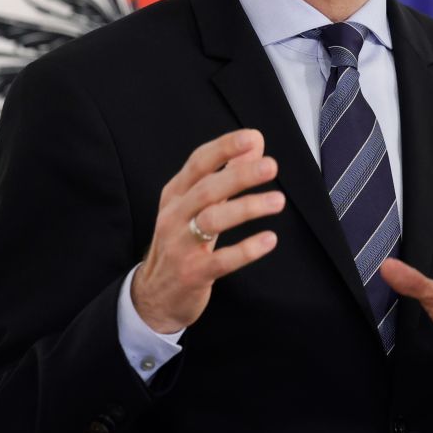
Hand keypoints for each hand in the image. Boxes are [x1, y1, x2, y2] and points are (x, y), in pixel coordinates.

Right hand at [132, 129, 283, 332]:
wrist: (155, 294)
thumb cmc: (182, 241)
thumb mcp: (197, 205)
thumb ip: (226, 173)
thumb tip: (255, 141)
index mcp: (176, 194)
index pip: (198, 163)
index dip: (224, 148)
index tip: (251, 137)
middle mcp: (174, 216)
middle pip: (207, 189)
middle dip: (239, 175)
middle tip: (272, 166)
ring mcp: (180, 245)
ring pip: (212, 220)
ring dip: (247, 208)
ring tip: (277, 201)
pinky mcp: (192, 273)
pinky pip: (221, 260)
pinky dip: (246, 249)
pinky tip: (269, 240)